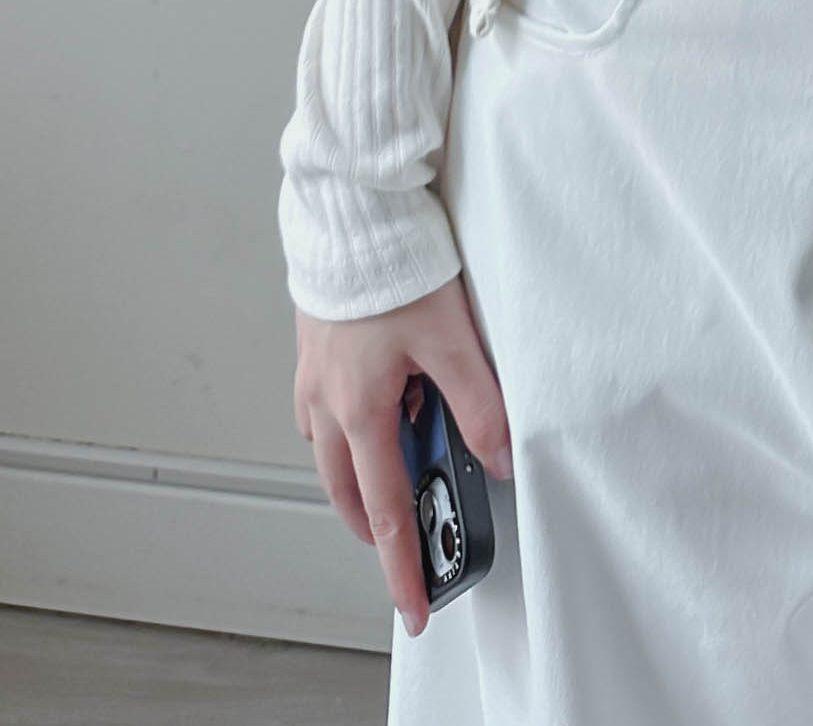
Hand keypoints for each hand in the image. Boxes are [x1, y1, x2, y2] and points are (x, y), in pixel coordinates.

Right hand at [293, 275, 512, 636]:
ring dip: (362, 474)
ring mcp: (313, 374)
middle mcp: (325, 402)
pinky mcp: (314, 346)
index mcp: (359, 411)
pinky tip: (385, 400)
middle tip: (405, 546)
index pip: (386, 512)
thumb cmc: (394, 264)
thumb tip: (499, 456)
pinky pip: (325, 409)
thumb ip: (480, 403)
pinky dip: (351, 424)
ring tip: (405, 465)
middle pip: (348, 491)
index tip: (413, 606)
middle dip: (377, 526)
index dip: (400, 567)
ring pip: (331, 451)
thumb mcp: (452, 339)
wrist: (352, 206)